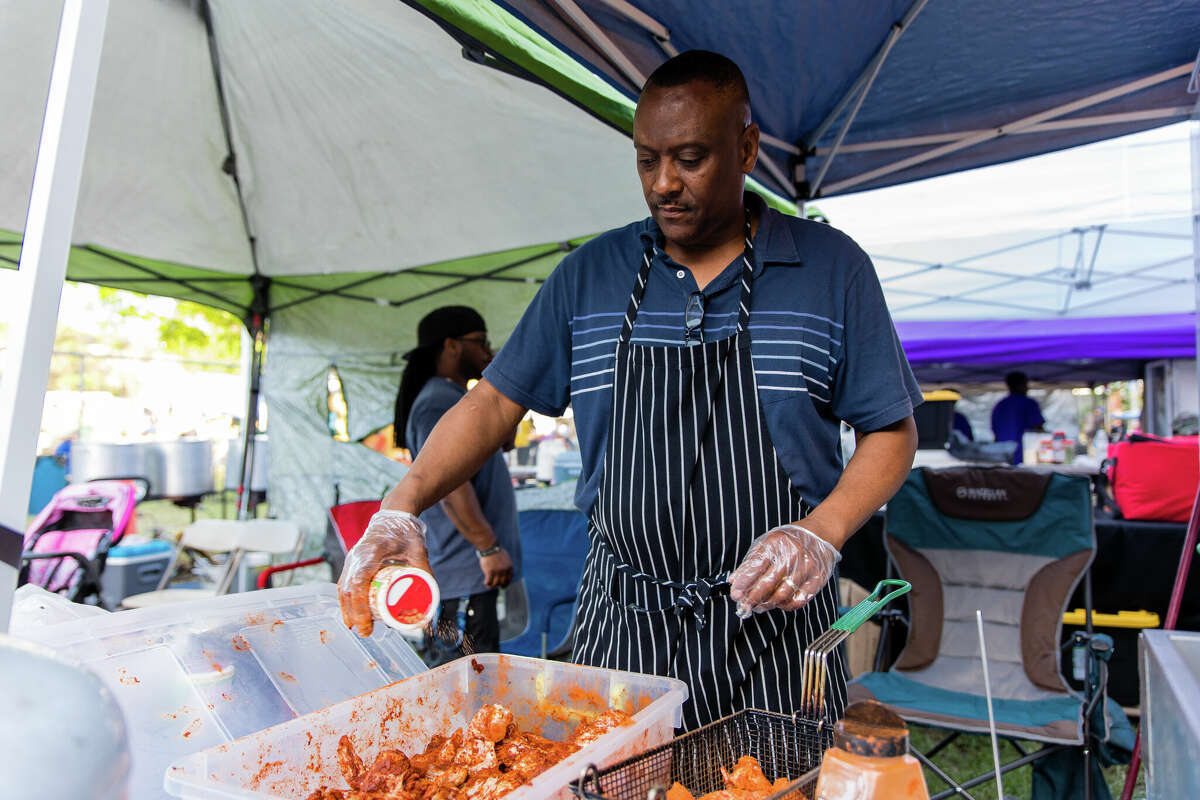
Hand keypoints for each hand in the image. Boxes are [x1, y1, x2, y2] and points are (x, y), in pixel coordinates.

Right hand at [338, 510, 429, 636]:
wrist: (395, 514)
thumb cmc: (406, 531)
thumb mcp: (419, 550)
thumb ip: (425, 572)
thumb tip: (432, 600)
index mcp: (371, 553)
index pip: (359, 584)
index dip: (359, 608)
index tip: (366, 626)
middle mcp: (357, 556)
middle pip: (347, 590)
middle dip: (352, 614)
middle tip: (363, 632)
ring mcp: (352, 558)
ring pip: (343, 587)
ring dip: (347, 609)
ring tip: (356, 627)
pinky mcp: (352, 561)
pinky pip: (344, 582)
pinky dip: (346, 599)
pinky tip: (351, 612)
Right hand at [479, 548, 513, 588]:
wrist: (490, 547)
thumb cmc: (496, 551)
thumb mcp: (506, 558)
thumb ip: (507, 565)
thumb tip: (508, 571)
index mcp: (509, 567)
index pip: (509, 579)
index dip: (506, 584)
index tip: (502, 585)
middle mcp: (504, 570)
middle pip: (502, 582)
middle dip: (498, 585)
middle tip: (495, 586)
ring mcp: (497, 571)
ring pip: (495, 583)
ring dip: (492, 586)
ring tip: (488, 585)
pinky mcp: (490, 572)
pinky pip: (489, 582)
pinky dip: (487, 584)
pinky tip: (485, 583)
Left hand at [728, 524, 839, 617]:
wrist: (821, 534)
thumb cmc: (790, 539)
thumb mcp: (767, 543)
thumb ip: (751, 562)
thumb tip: (734, 580)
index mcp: (775, 543)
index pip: (755, 566)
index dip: (743, 583)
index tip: (735, 594)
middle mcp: (791, 555)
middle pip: (767, 583)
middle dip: (752, 598)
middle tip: (744, 606)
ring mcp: (806, 568)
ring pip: (782, 595)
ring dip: (767, 604)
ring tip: (758, 607)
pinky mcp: (817, 579)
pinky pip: (799, 600)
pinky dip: (785, 606)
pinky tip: (778, 604)